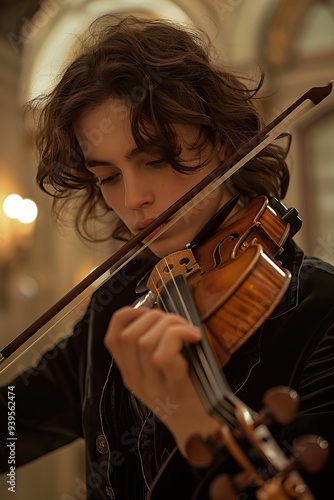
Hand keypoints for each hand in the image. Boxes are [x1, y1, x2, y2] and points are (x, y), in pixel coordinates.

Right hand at [104, 306, 219, 458]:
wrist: (204, 431)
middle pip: (131, 335)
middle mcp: (136, 381)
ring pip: (145, 341)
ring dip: (170, 324)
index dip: (128, 315)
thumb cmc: (189, 394)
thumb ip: (155, 348)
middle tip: (178, 322)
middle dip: (156, 316)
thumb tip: (161, 315)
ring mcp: (152, 386)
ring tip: (188, 330)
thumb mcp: (162, 372)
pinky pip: (163, 354)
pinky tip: (194, 337)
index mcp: (131, 375)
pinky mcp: (172, 388)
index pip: (113, 338)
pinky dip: (179, 335)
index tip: (149, 309)